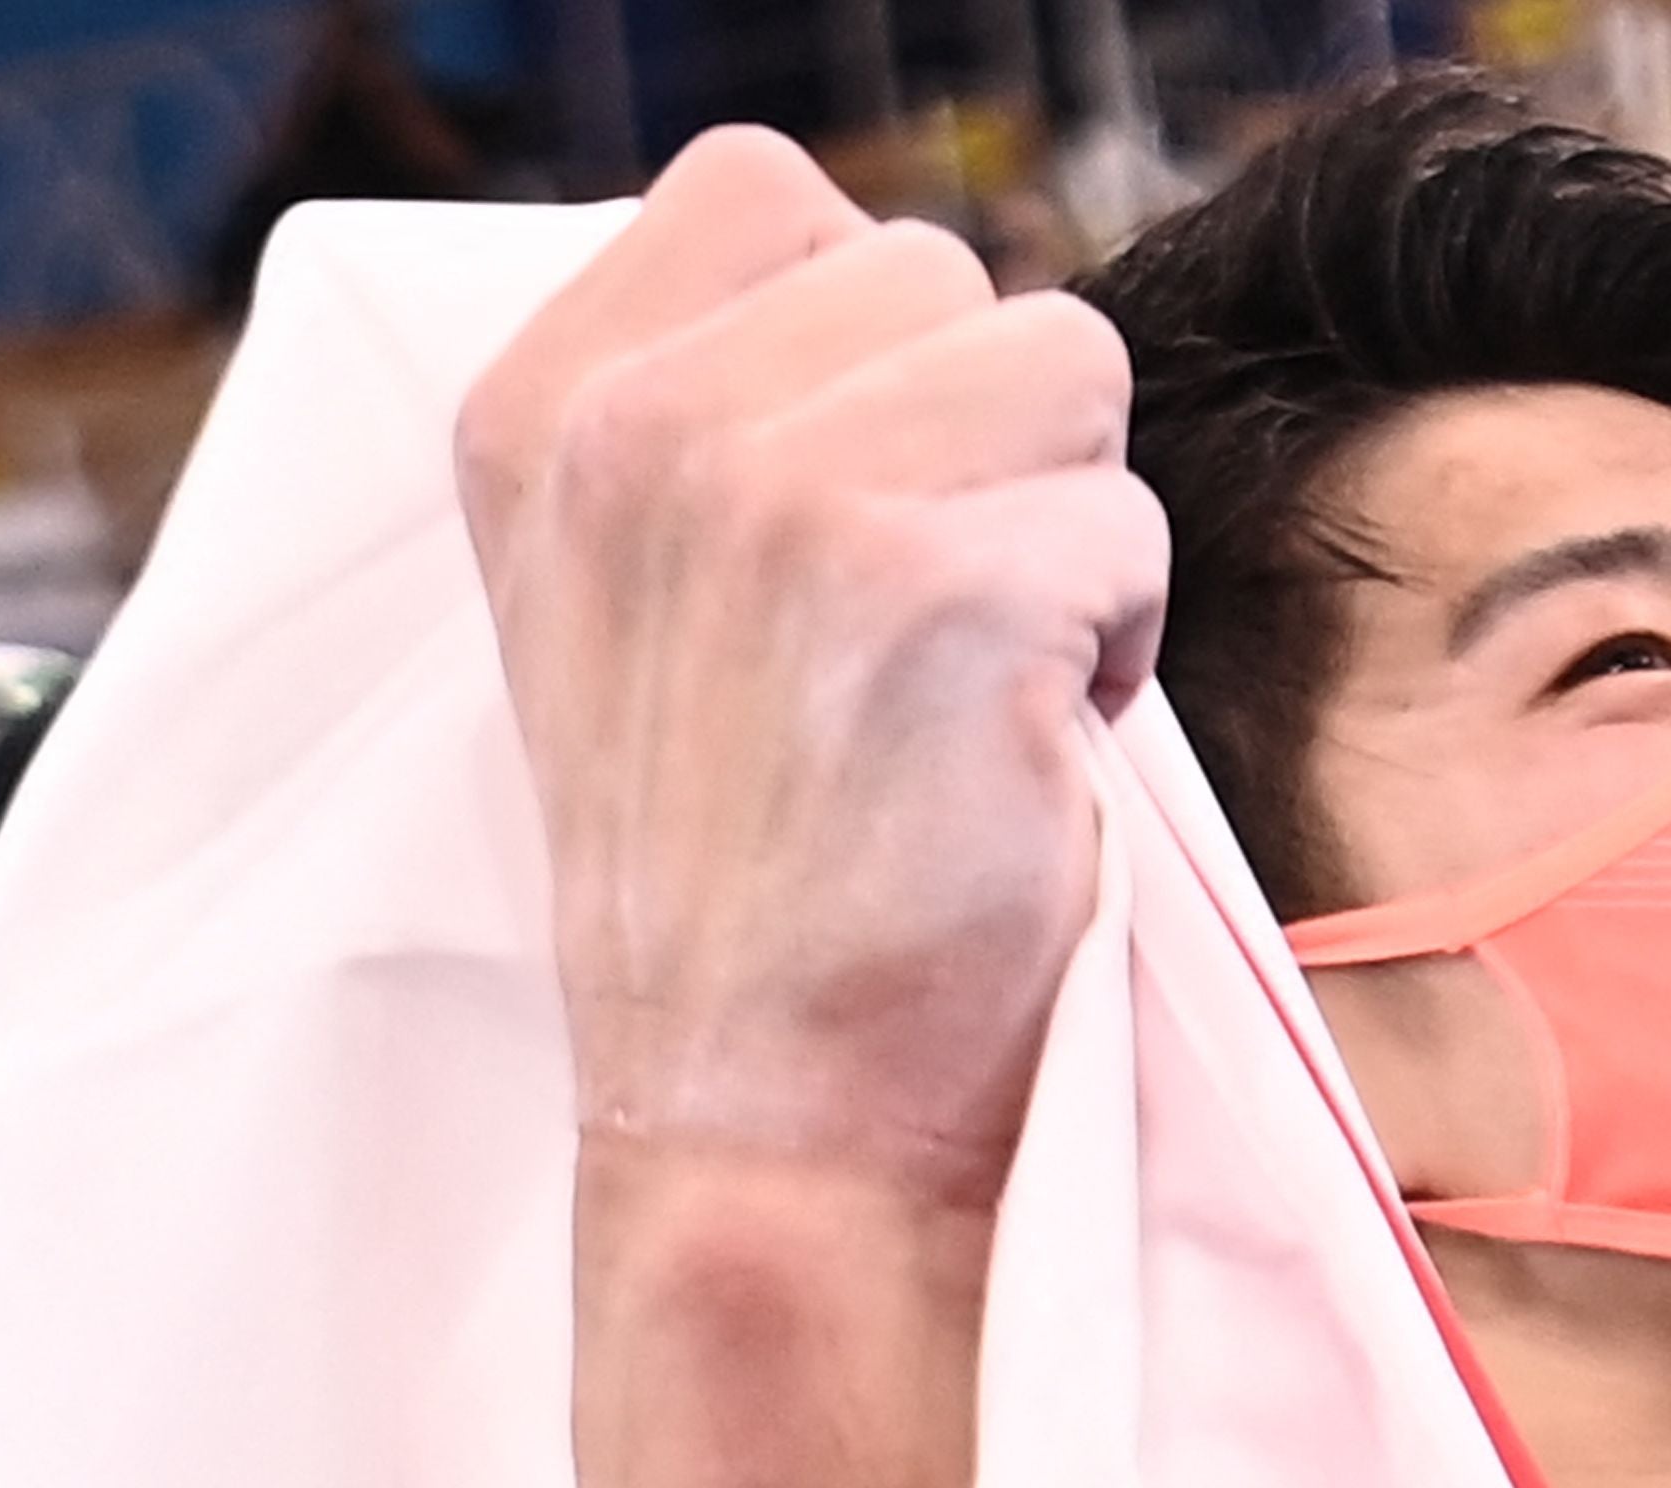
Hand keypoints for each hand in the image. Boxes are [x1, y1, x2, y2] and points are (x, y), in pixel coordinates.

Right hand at [456, 130, 1164, 1213]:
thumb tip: (903, 296)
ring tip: (990, 674)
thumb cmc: (739, 874)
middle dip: (993, 443)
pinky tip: (1027, 755)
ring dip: (1073, 525)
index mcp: (540, 408)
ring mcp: (786, 498)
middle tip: (937, 625)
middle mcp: (643, 429)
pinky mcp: (940, 592)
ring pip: (1064, 364)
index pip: (764, 193)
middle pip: (944, 277)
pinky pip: (1129, 528)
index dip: (875, 334)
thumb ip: (718, 420)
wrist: (760, 1112)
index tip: (867, 498)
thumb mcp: (631, 602)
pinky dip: (1122, 648)